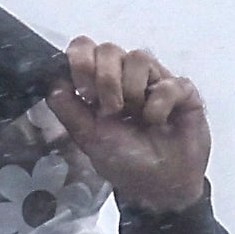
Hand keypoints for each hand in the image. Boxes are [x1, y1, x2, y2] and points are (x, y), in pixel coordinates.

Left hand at [52, 39, 210, 212]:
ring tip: (136, 117)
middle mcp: (126, 77)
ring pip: (138, 57)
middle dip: (106, 80)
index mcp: (99, 85)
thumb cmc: (125, 161)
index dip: (81, 60)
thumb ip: (68, 110)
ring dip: (132, 91)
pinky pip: (168, 82)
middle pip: (109, 49)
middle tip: (111, 110)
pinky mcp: (182, 90)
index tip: (83, 89)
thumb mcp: (88, 138)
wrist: (160, 184)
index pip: (85, 49)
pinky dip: (159, 105)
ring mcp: (155, 80)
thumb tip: (52, 83)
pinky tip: (158, 122)